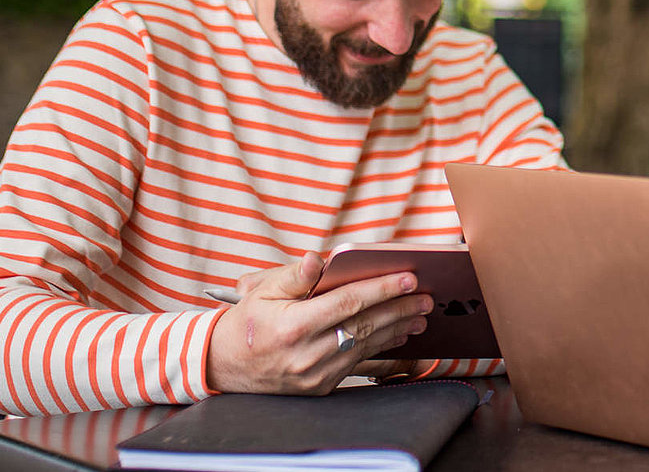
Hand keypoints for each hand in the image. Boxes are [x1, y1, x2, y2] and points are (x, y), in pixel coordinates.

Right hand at [206, 253, 433, 394]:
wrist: (223, 366)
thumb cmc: (246, 323)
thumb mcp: (261, 291)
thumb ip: (293, 276)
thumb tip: (316, 259)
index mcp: (293, 326)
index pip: (348, 303)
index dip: (381, 289)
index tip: (408, 278)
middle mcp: (306, 355)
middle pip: (364, 326)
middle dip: (399, 309)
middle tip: (426, 297)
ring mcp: (315, 375)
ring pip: (366, 347)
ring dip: (397, 330)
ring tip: (420, 315)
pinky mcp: (320, 388)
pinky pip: (360, 367)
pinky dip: (383, 352)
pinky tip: (401, 340)